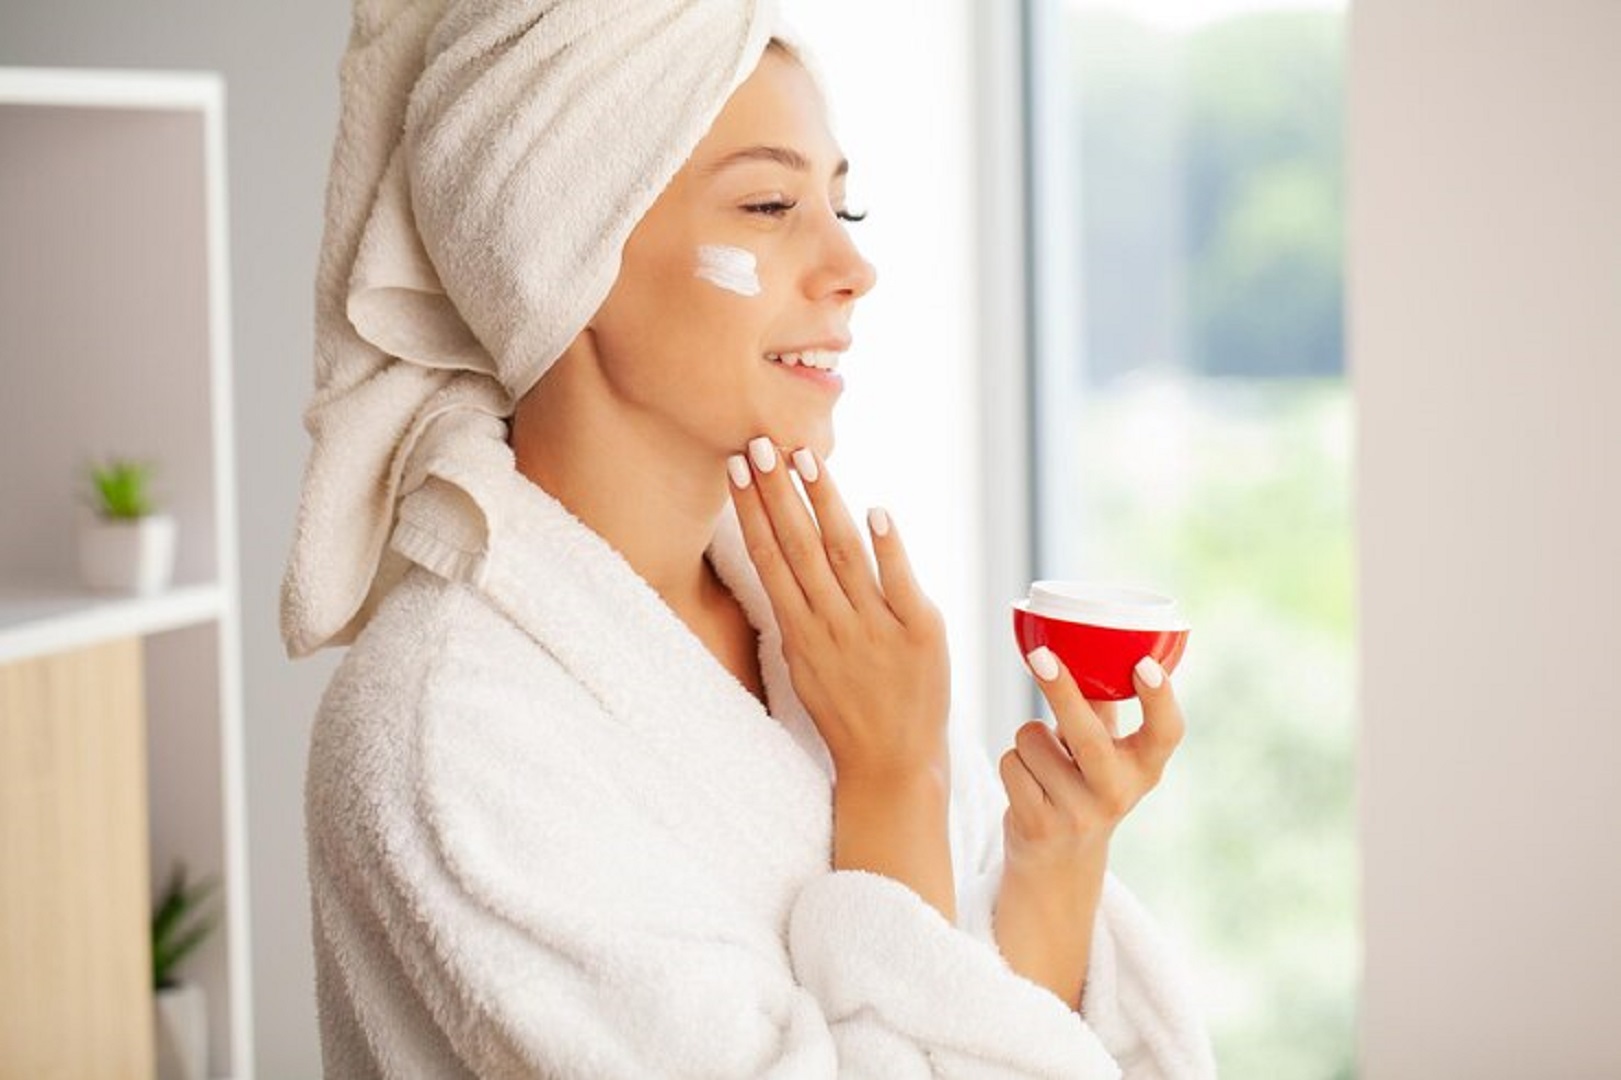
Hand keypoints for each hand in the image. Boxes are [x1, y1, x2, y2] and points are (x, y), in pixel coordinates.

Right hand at [726, 436, 950, 782]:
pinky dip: (888, 547)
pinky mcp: (921, 634)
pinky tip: (875, 511)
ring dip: (823, 503)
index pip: (769, 559)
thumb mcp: (807, 664)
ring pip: (843, 555)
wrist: (894, 766)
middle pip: (799, 547)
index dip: (752, 512)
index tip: (738, 469)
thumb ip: (800, 612)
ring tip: (805, 459)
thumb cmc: (848, 712)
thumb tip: (787, 557)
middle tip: (760, 443)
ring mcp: (877, 629)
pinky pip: (901, 583)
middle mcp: (833, 627)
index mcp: (800, 633)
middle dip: (777, 493)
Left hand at [991, 651, 1184, 1006]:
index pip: (1167, 733)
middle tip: (1040, 656)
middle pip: (1088, 736)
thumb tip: (1086, 641)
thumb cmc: (1081, 785)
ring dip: (1028, 740)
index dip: (1160, 698)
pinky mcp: (1040, 827)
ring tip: (1044, 764)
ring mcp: (1080, 814)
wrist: (1059, 865)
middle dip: (1061, 692)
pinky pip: (1011, 764)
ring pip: (1032, 740)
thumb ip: (1102, 705)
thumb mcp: (1105, 752)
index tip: (1145, 664)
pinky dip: (1012, 764)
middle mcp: (1119, 792)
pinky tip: (1028, 787)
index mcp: (1144, 767)